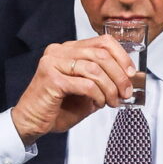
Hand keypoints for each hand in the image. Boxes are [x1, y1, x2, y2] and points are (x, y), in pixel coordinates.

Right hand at [10, 35, 135, 145]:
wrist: (31, 122)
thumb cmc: (57, 108)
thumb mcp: (86, 91)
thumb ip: (102, 80)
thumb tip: (128, 80)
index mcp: (68, 49)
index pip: (102, 41)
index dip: (122, 56)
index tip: (131, 73)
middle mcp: (59, 51)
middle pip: (101, 54)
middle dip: (120, 75)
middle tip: (125, 93)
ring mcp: (53, 63)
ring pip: (95, 69)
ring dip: (110, 88)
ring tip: (112, 102)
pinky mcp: (52, 79)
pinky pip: (86, 84)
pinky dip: (98, 95)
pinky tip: (98, 104)